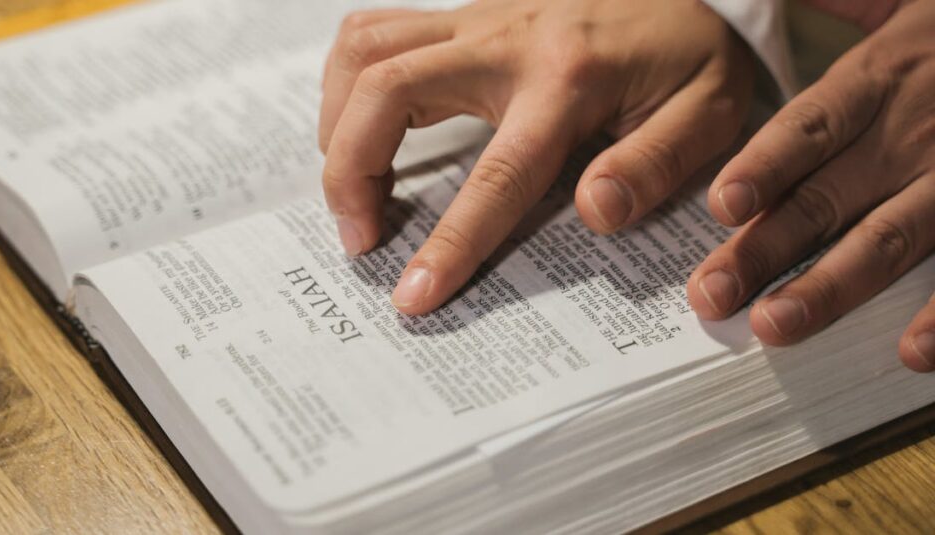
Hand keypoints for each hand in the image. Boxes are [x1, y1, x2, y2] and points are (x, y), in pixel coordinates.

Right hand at [319, 0, 752, 314]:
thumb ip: (657, 161)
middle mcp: (504, 40)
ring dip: (338, 123)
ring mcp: (475, 19)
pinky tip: (362, 127)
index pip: (495, 174)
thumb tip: (594, 213)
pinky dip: (348, 84)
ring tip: (352, 186)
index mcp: (568, 79)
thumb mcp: (711, 111)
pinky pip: (374, 32)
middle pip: (387, 90)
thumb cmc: (693, 55)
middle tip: (359, 237)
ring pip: (365, 50)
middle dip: (351, 173)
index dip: (449, 241)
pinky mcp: (461, 15)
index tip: (412, 295)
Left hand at [688, 0, 934, 371]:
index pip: (811, 126)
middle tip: (713, 294)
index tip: (722, 205)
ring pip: (890, 239)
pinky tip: (912, 352)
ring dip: (833, 286)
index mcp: (881, 79)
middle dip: (766, 247)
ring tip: (776, 325)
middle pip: (829, 196)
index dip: (766, 165)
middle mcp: (914, 133)